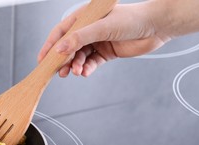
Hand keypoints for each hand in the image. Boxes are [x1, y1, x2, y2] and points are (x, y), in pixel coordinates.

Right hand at [38, 0, 198, 77]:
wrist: (157, 27)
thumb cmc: (132, 19)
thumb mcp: (102, 28)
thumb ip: (79, 39)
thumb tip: (59, 50)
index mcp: (85, 18)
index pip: (61, 32)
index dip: (50, 46)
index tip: (42, 59)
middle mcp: (89, 30)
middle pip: (69, 47)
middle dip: (63, 60)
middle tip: (58, 71)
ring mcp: (97, 42)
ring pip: (80, 57)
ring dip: (76, 65)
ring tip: (76, 72)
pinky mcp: (106, 53)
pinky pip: (92, 62)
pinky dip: (88, 68)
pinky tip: (86, 72)